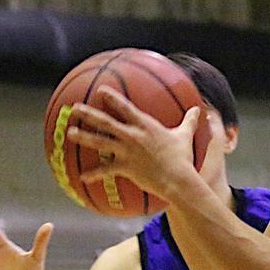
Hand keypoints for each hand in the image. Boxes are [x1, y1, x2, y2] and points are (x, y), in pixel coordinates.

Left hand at [66, 86, 201, 199]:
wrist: (177, 179)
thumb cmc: (182, 157)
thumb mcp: (185, 136)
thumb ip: (189, 121)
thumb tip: (199, 109)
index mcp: (145, 125)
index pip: (125, 107)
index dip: (112, 97)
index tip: (100, 90)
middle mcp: (132, 136)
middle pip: (105, 122)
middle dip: (88, 113)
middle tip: (74, 108)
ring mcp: (126, 152)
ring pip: (100, 142)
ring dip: (84, 137)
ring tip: (70, 133)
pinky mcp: (125, 168)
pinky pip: (105, 170)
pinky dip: (93, 174)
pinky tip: (82, 177)